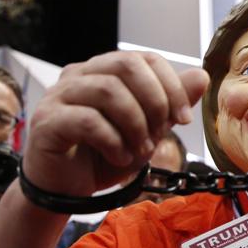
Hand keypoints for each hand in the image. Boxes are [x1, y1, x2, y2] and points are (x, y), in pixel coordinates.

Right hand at [22, 51, 208, 196]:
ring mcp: (58, 96)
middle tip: (162, 131)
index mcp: (102, 70)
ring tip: (141, 150)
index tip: (184, 119)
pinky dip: (113, 141)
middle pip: (125, 64)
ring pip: (107, 91)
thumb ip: (169, 103)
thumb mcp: (146, 130)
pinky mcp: (46, 122)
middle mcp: (78, 75)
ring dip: (135, 124)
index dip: (171, 85)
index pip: (144, 58)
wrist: (65, 190)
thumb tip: (201, 76)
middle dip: (154, 100)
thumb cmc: (102, 156)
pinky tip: (120, 157)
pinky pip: (87, 121)